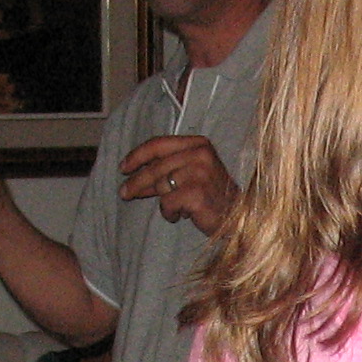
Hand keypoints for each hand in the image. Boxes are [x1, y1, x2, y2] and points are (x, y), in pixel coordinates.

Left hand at [121, 133, 237, 233]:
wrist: (238, 217)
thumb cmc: (213, 196)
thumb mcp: (194, 171)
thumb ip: (171, 165)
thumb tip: (134, 172)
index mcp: (199, 144)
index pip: (158, 144)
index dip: (137, 156)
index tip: (123, 168)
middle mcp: (200, 154)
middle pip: (155, 167)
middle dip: (136, 181)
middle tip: (124, 193)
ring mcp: (199, 173)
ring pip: (160, 185)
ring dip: (161, 201)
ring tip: (171, 208)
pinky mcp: (196, 193)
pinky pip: (167, 202)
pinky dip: (169, 212)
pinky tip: (181, 215)